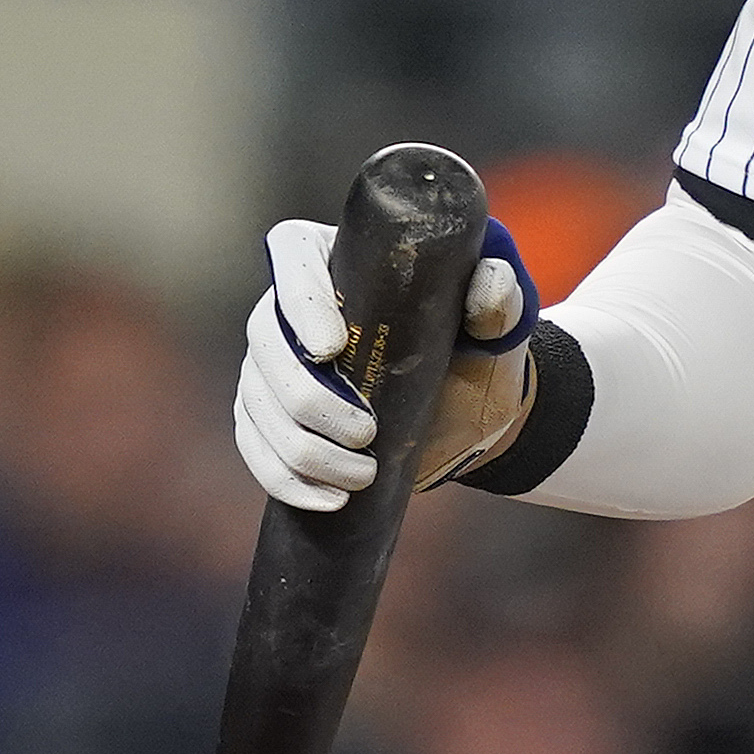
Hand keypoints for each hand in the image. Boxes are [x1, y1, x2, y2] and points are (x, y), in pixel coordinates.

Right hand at [232, 211, 536, 507]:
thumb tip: (490, 278)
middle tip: (364, 434)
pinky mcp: (271, 418)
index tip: (332, 347)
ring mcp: (273, 365)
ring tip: (359, 477)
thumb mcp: (497, 328)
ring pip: (255, 400)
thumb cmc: (478, 354)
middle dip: (305, 397)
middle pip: (264, 338)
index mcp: (336, 259)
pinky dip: (283, 477)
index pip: (292, 254)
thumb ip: (499, 299)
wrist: (468, 413)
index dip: (299, 299)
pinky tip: (327, 499)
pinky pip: (255, 446)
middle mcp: (291, 308)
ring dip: (299, 448)